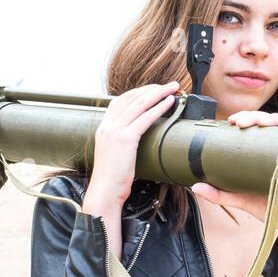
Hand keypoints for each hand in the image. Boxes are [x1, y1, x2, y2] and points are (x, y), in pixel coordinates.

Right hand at [83, 80, 181, 215]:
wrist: (104, 191)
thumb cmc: (113, 177)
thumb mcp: (115, 153)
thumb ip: (123, 140)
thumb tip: (140, 135)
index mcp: (103, 126)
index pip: (121, 100)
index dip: (140, 92)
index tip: (156, 89)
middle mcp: (108, 125)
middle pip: (132, 97)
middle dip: (153, 88)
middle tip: (170, 85)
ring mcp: (115, 130)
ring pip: (139, 104)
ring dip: (159, 93)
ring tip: (174, 89)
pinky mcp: (124, 139)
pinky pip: (144, 118)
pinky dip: (159, 108)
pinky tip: (169, 103)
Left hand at [190, 109, 277, 266]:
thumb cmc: (272, 207)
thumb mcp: (243, 200)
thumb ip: (221, 194)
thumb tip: (195, 186)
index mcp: (269, 151)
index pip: (259, 127)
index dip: (247, 118)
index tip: (230, 121)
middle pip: (274, 123)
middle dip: (257, 117)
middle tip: (239, 121)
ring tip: (262, 123)